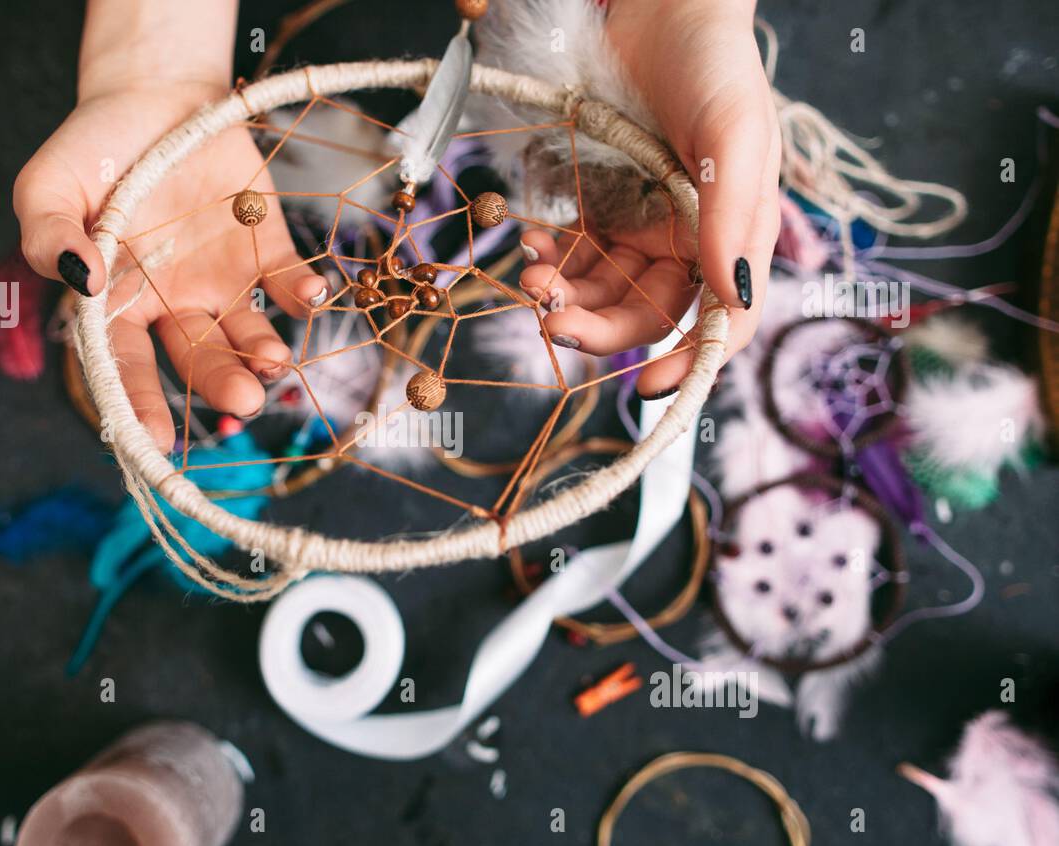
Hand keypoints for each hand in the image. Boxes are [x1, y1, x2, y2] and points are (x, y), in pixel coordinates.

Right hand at [13, 82, 324, 450]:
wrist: (153, 95)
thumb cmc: (92, 150)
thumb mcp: (47, 186)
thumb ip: (50, 237)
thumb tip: (81, 281)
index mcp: (120, 300)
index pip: (127, 364)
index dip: (140, 402)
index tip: (156, 439)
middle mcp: (175, 302)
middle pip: (199, 358)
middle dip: (221, 382)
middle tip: (244, 400)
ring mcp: (223, 278)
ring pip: (247, 333)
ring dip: (263, 352)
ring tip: (274, 360)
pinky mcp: (265, 246)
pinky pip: (287, 280)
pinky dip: (301, 293)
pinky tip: (310, 297)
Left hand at [520, 0, 779, 396]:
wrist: (664, 10)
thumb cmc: (713, 66)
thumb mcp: (734, 135)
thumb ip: (735, 216)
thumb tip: (734, 295)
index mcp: (732, 237)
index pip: (721, 322)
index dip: (690, 362)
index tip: (646, 388)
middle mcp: (687, 243)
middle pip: (645, 315)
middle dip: (598, 328)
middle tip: (551, 318)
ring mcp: (641, 228)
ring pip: (602, 292)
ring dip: (566, 296)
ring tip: (532, 270)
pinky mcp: (602, 209)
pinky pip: (575, 255)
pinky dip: (552, 259)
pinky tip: (532, 241)